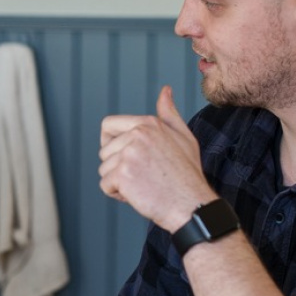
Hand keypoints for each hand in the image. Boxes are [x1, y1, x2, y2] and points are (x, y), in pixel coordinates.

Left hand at [98, 85, 213, 232]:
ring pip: (104, 169)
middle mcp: (137, 134)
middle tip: (142, 176)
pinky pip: (105, 185)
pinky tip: (139, 195)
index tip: (121, 155)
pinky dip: (117, 194)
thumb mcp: (183, 137)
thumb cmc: (187, 173)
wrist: (192, 204)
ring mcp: (129, 153)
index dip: (109, 143)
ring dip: (118, 182)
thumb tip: (165, 90)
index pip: (107, 125)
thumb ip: (169, 113)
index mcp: (147, 123)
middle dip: (117, 167)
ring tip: (143, 185)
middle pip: (104, 151)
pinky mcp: (122, 174)